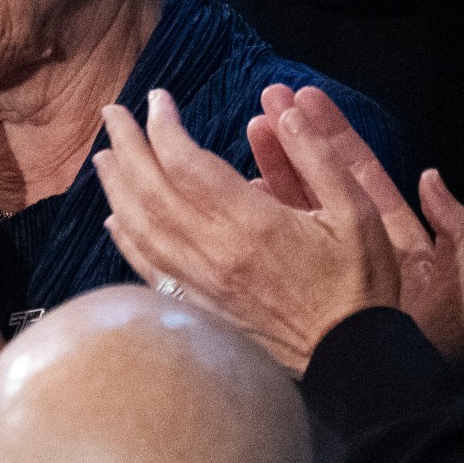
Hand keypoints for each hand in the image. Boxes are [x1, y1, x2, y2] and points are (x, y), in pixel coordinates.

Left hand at [92, 88, 401, 374]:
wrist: (350, 363)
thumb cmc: (359, 287)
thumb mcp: (358, 213)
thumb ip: (319, 159)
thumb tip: (285, 114)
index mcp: (253, 223)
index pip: (186, 162)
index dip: (163, 125)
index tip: (157, 99)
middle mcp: (216, 252)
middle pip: (150, 190)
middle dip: (127, 145)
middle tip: (111, 113)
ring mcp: (201, 284)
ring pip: (140, 229)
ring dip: (117, 188)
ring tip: (104, 157)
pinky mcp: (199, 309)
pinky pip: (148, 269)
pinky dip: (125, 239)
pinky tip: (115, 220)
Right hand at [249, 87, 463, 362]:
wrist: (403, 396)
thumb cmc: (435, 344)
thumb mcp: (461, 285)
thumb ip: (456, 230)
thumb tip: (432, 178)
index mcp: (394, 236)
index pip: (359, 172)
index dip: (333, 134)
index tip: (304, 98)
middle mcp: (358, 245)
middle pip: (322, 180)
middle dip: (296, 137)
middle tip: (267, 100)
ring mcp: (327, 263)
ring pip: (297, 206)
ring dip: (275, 167)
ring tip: (250, 130)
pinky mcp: (304, 285)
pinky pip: (282, 242)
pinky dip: (262, 215)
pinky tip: (241, 193)